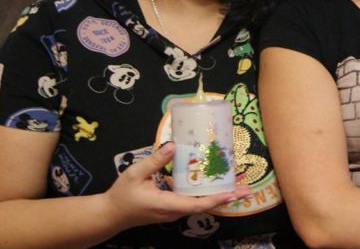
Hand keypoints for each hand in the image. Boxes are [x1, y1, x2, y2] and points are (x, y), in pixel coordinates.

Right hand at [103, 142, 249, 230]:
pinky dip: (209, 194)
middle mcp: (175, 211)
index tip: (232, 192)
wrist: (111, 214)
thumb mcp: (135, 173)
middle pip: (206, 205)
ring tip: (239, 186)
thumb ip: (155, 160)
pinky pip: (195, 202)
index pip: (197, 204)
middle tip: (248, 189)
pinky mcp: (173, 207)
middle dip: (227, 197)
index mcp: (168, 204)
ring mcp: (175, 211)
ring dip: (221, 195)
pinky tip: (217, 185)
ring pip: (202, 204)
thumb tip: (174, 145)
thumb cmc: (122, 195)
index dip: (216, 198)